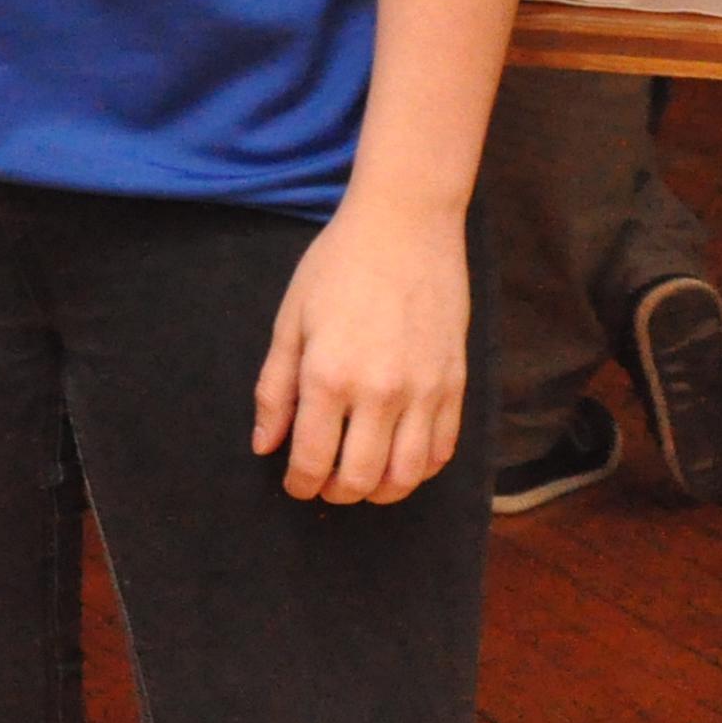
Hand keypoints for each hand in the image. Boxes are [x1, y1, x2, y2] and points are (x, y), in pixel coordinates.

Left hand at [253, 191, 469, 502]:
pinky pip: (441, 451)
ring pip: (406, 477)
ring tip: (360, 482)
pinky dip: (418, 471)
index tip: (294, 484)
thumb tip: (264, 445)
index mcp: (328, 377)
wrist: (405, 229)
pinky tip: (399, 463)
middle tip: (323, 486)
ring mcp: (425, 393)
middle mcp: (380, 393)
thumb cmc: (337, 269)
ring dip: (380, 492)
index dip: (299, 483)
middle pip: (360, 479)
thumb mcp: (290, 322)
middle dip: (336, 493)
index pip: (312, 460)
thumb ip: (275, 389)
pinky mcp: (456, 386)